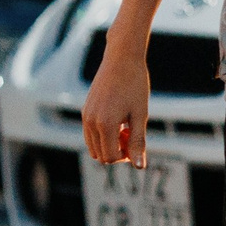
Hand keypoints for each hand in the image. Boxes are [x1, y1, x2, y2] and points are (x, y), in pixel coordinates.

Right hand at [81, 43, 150, 167]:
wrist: (122, 58)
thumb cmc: (135, 85)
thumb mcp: (140, 115)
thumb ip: (138, 142)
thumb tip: (139, 166)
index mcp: (105, 125)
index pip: (111, 157)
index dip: (126, 156)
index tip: (137, 142)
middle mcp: (90, 122)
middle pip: (100, 155)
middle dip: (117, 152)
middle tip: (132, 133)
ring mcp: (85, 116)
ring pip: (93, 147)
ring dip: (109, 144)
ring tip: (125, 127)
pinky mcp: (85, 110)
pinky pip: (90, 134)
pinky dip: (103, 135)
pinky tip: (118, 120)